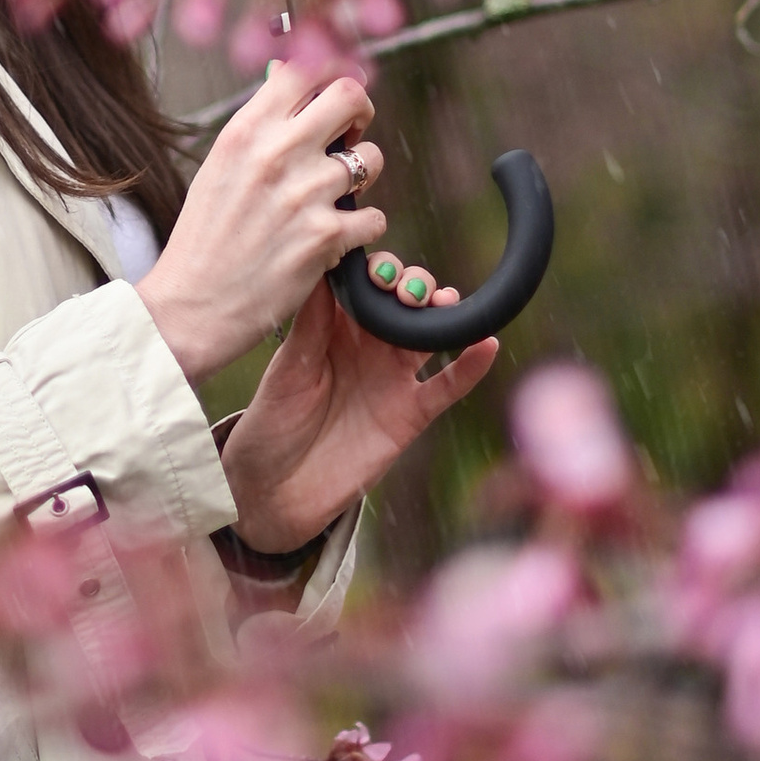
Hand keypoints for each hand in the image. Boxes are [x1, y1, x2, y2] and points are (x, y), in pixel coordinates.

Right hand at [136, 59, 385, 384]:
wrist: (192, 305)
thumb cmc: (205, 237)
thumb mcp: (220, 165)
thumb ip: (260, 123)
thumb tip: (286, 73)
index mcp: (247, 130)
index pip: (305, 69)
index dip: (329, 76)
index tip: (332, 96)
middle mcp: (277, 153)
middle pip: (351, 96)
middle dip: (360, 112)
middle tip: (351, 134)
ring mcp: (305, 194)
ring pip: (372, 159)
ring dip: (362, 177)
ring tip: (335, 197)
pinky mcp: (326, 237)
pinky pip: (375, 216)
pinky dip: (362, 229)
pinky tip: (334, 238)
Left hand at [220, 276, 498, 556]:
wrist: (278, 491)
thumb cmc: (272, 425)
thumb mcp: (287, 369)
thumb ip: (313, 324)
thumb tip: (326, 269)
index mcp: (335, 328)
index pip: (366, 286)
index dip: (376, 270)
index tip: (376, 271)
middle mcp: (369, 347)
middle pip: (405, 301)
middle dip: (413, 285)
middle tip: (406, 291)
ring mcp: (394, 378)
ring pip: (430, 334)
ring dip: (443, 312)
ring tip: (445, 302)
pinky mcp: (412, 414)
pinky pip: (448, 386)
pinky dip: (470, 366)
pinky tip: (487, 343)